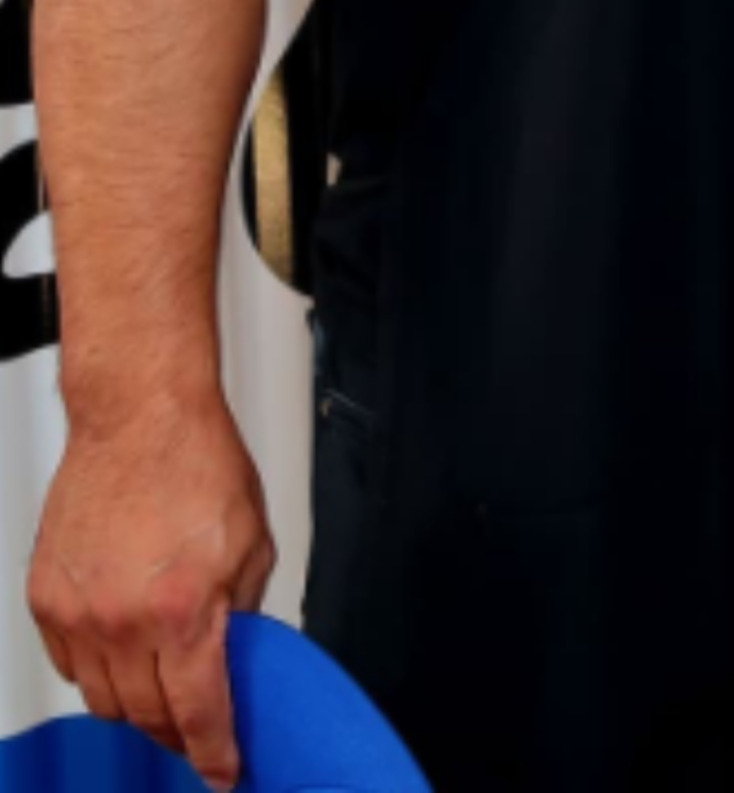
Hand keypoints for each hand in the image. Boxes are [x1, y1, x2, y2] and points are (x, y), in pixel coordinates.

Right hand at [28, 391, 275, 792]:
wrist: (139, 414)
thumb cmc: (197, 462)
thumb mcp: (252, 544)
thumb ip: (245, 614)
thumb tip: (237, 663)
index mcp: (184, 611)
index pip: (198, 714)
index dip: (214, 756)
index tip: (223, 775)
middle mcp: (124, 620)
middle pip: (147, 716)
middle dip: (177, 730)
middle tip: (194, 724)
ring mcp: (77, 611)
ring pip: (104, 700)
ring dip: (136, 703)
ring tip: (159, 682)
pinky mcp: (45, 595)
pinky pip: (70, 664)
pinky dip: (97, 668)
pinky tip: (122, 646)